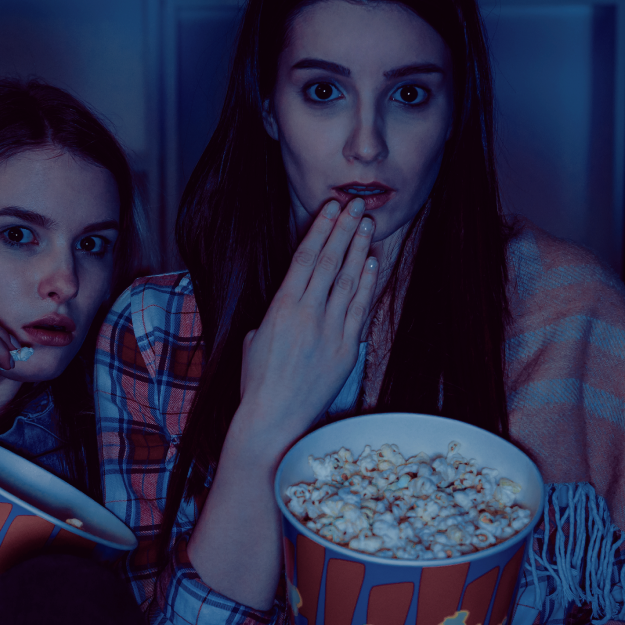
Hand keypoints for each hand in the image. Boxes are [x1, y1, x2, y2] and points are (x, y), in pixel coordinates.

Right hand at [233, 197, 379, 460]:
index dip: (320, 230)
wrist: (275, 419)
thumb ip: (270, 319)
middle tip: (356, 205)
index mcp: (280, 308)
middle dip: (343, 230)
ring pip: (348, 281)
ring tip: (367, 226)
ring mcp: (329, 331)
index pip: (304, 258)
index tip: (329, 209)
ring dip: (358, 250)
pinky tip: (371, 264)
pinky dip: (367, 284)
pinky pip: (360, 309)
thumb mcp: (253, 341)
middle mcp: (307, 314)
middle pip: (330, 262)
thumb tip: (280, 314)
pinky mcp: (346, 349)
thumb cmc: (257, 383)